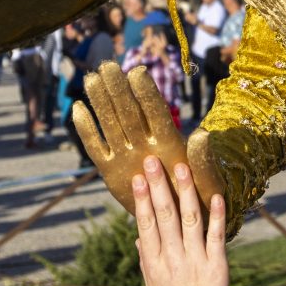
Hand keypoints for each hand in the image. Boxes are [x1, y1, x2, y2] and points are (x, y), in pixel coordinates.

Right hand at [74, 61, 224, 221]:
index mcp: (169, 143)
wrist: (180, 219)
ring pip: (111, 124)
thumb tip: (202, 134)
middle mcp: (146, 144)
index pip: (156, 114)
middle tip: (108, 65)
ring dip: (101, 101)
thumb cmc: (200, 197)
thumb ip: (202, 160)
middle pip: (129, 113)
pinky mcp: (111, 170)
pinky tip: (77, 109)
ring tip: (92, 78)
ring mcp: (127, 155)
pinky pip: (96, 148)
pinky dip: (87, 131)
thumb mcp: (207, 182)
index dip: (147, 95)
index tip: (138, 72)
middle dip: (119, 89)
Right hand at [131, 151, 229, 285]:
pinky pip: (217, 236)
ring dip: (185, 191)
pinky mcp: (217, 268)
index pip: (145, 223)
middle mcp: (172, 259)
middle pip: (164, 215)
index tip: (137, 176)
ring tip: (181, 168)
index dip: (142, 199)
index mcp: (152, 263)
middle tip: (153, 160)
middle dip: (158, 185)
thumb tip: (140, 237)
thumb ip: (147, 259)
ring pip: (189, 219)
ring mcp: (195, 262)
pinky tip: (215, 195)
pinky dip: (216, 215)